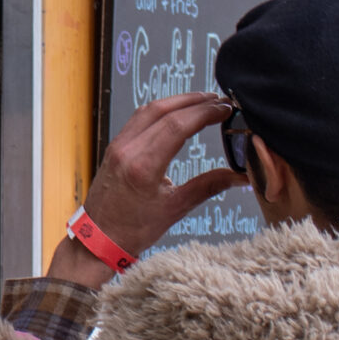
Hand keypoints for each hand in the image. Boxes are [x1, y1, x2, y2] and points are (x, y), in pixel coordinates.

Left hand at [50, 91, 246, 286]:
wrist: (98, 238)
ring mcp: (118, 145)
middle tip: (220, 101)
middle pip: (164, 110)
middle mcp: (127, 149)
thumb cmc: (134, 229)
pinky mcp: (115, 146)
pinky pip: (138, 118)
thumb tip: (240, 176)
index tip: (225, 108)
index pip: (178, 125)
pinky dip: (160, 109)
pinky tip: (176, 111)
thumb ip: (208, 186)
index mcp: (143, 166)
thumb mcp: (175, 209)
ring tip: (203, 101)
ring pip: (149, 109)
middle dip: (195, 101)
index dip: (205, 113)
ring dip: (177, 101)